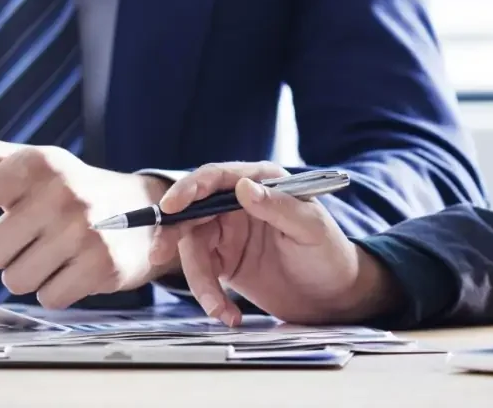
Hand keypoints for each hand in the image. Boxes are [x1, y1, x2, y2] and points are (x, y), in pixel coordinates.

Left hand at [0, 131, 171, 308]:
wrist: (147, 210)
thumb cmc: (75, 189)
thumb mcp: (37, 167)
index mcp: (36, 166)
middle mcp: (60, 193)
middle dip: (3, 255)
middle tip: (31, 239)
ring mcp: (83, 229)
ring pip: (16, 280)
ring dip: (29, 274)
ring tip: (57, 252)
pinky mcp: (102, 263)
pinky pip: (48, 297)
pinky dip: (57, 290)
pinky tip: (75, 268)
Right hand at [150, 162, 401, 326]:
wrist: (333, 297)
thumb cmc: (330, 255)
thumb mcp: (310, 228)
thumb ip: (278, 206)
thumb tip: (244, 187)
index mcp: (262, 182)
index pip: (217, 178)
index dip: (190, 189)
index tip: (171, 206)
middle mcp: (240, 203)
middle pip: (193, 211)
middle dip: (173, 232)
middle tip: (159, 252)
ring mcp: (229, 232)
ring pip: (192, 247)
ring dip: (197, 278)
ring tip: (217, 308)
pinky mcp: (224, 260)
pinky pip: (202, 273)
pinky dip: (208, 295)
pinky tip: (227, 314)